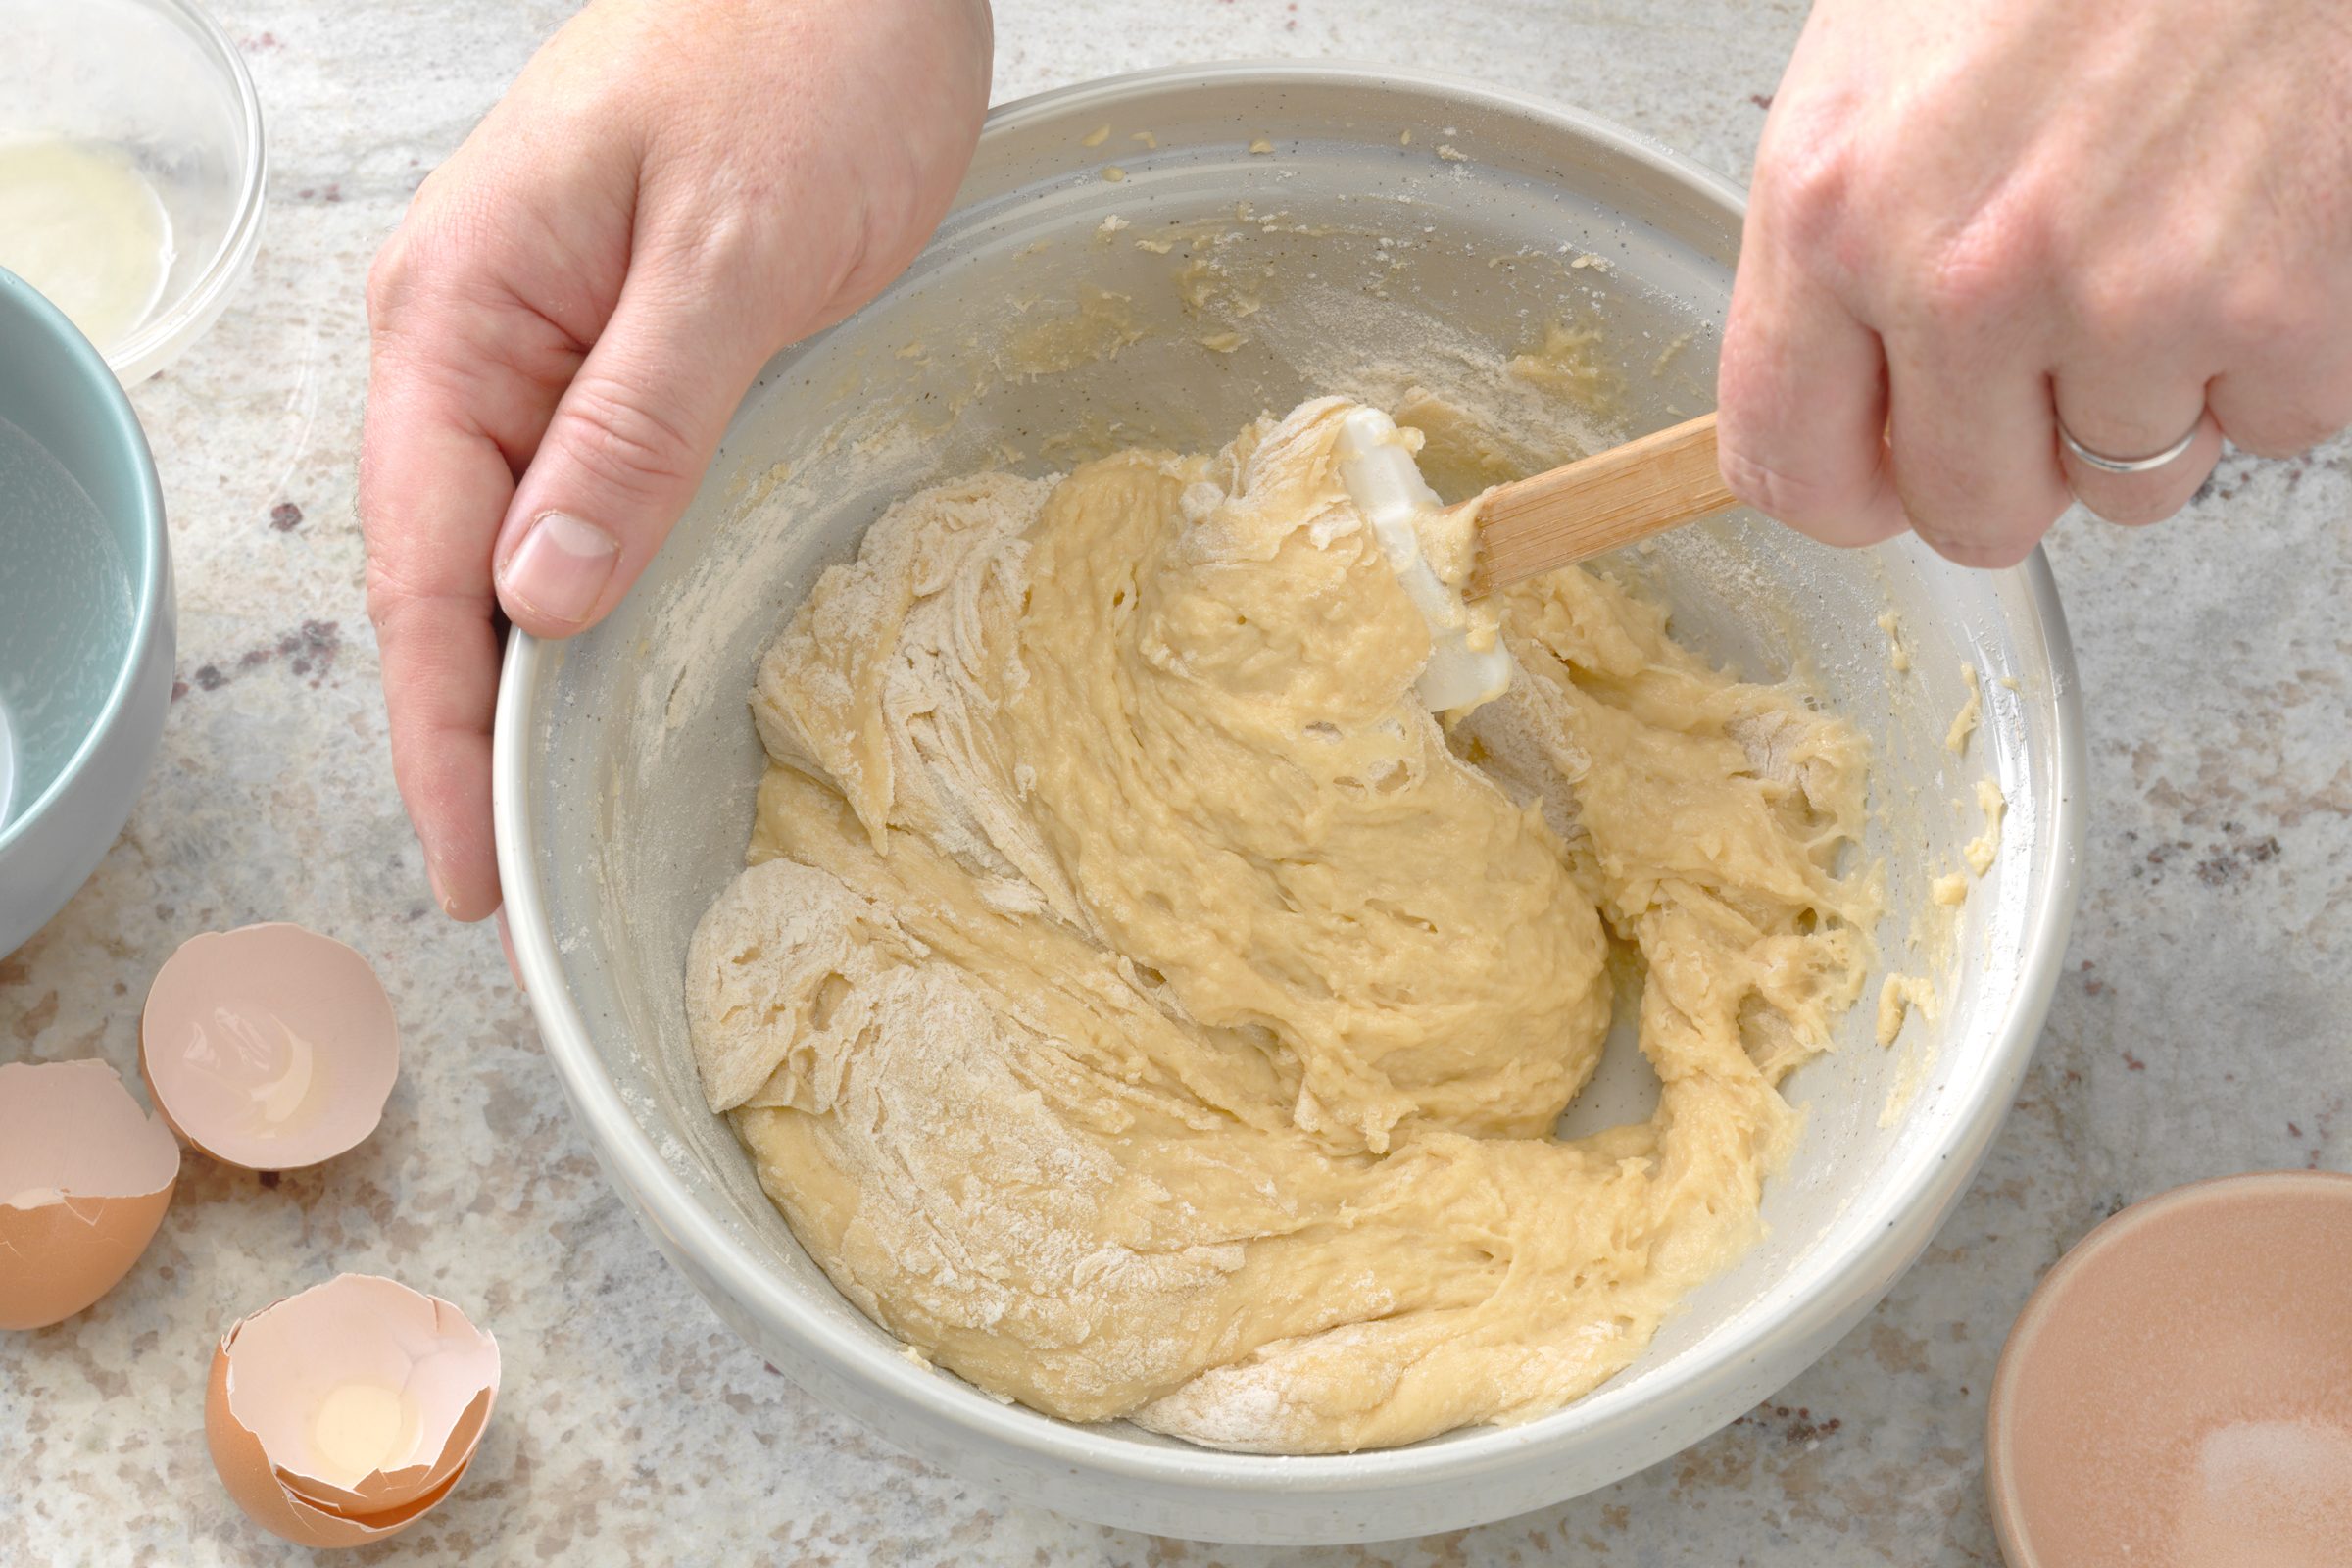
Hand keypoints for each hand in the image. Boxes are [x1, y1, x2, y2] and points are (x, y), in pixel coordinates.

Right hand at [361, 0, 990, 919]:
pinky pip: (577, 509)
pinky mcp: (624, 359)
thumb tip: (540, 600)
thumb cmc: (800, 54)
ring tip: (541, 832)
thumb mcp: (730, 253)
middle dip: (470, 742)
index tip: (471, 873)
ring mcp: (546, 353)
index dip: (445, 736)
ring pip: (506, 556)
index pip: (426, 572)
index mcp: (466, 317)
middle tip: (510, 898)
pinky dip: (578, 610)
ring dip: (520, 692)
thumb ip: (635, 425)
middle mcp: (479, 345)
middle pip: (446, 584)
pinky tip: (598, 684)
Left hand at [1717, 0, 2351, 564]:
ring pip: (2128, 485)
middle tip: (2054, 343)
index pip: (1791, 469)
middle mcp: (1967, 279)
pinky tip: (2252, 228)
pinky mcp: (2283, 316)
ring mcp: (2130, 305)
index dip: (1847, 488)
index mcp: (1835, 211)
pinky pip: (2263, 424)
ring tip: (2165, 245)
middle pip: (1970, 514)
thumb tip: (1834, 400)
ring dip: (2150, 398)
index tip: (1885, 466)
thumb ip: (1838, 249)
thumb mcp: (1880, 70)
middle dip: (2013, 456)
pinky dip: (2268, 352)